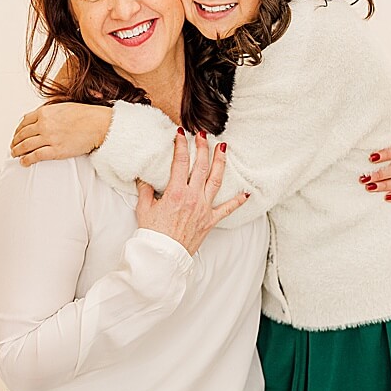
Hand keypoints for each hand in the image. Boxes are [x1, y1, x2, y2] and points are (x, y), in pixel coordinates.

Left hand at [11, 103, 112, 165]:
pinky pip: (35, 156)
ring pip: (25, 145)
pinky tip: (24, 162)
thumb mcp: (64, 107)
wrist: (100, 125)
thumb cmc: (87, 116)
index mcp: (45, 112)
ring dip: (17, 151)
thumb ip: (50, 111)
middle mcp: (44, 125)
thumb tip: (42, 116)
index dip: (18, 130)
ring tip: (15, 154)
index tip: (17, 135)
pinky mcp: (55, 151)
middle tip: (13, 146)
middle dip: (16, 141)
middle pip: (22, 134)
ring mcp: (49, 138)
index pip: (24, 122)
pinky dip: (26, 160)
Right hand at [134, 130, 248, 255]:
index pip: (180, 162)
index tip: (181, 134)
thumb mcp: (144, 208)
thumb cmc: (152, 233)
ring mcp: (204, 208)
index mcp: (176, 192)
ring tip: (223, 149)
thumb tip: (144, 177)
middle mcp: (193, 197)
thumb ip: (145, 190)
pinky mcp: (211, 220)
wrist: (162, 256)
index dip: (181, 145)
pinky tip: (247, 193)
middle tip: (203, 135)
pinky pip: (228, 209)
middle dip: (203, 148)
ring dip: (220, 163)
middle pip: (201, 167)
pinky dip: (238, 201)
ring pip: (216, 180)